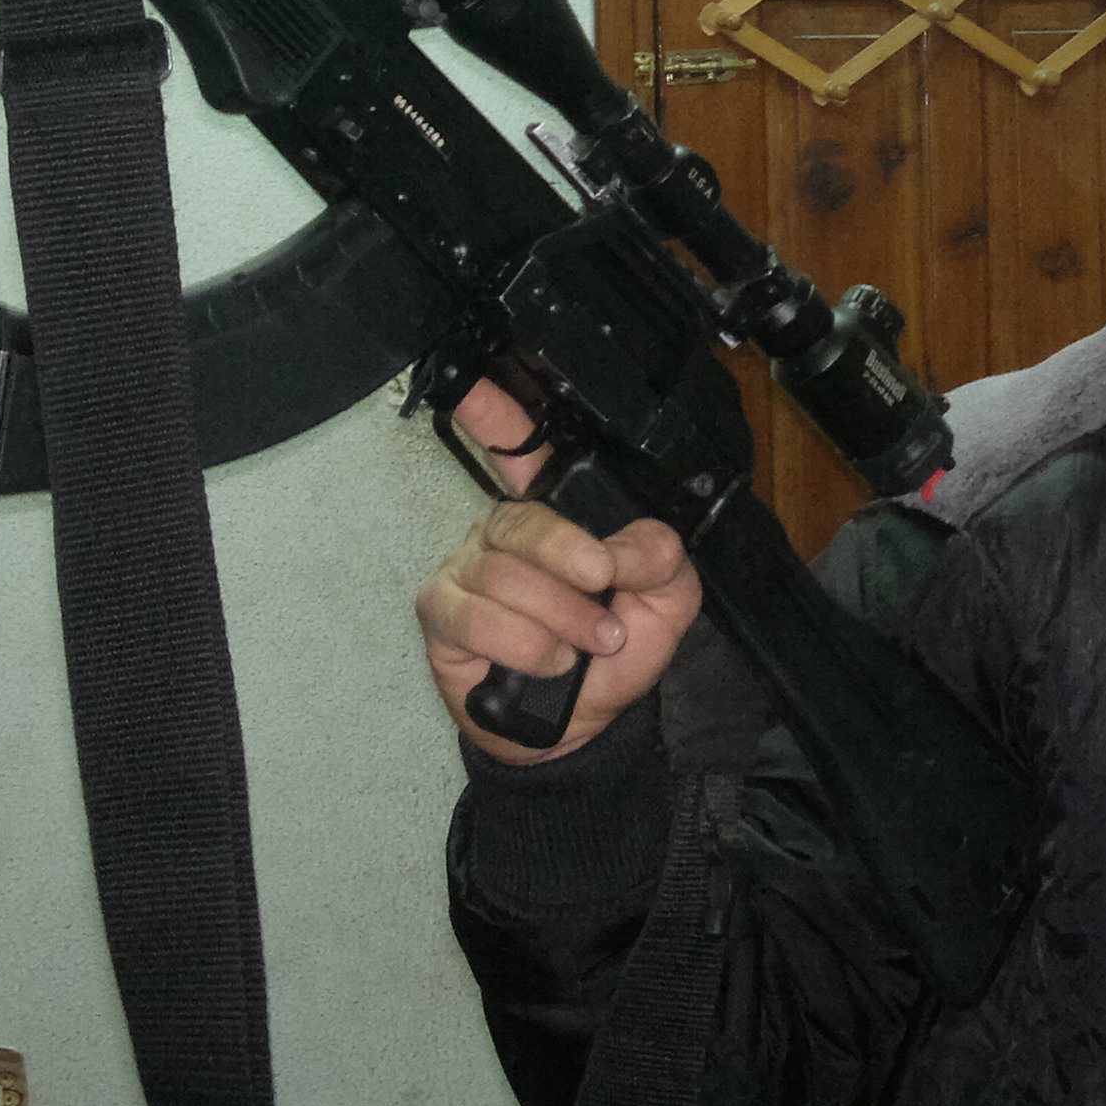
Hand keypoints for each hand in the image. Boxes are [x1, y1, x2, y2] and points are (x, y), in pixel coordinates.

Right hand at [412, 377, 702, 763]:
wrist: (581, 726)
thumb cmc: (613, 651)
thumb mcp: (665, 603)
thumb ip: (659, 560)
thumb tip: (621, 547)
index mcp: (559, 511)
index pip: (518, 446)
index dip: (492, 408)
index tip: (473, 379)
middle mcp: (504, 528)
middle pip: (525, 519)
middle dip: (572, 565)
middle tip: (607, 608)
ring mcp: (466, 567)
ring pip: (505, 574)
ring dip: (559, 620)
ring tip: (586, 648)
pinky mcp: (441, 612)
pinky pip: (476, 614)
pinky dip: (524, 643)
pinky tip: (548, 662)